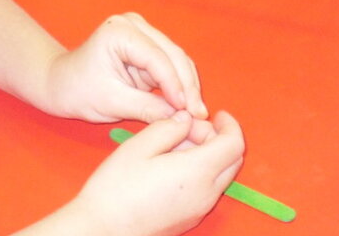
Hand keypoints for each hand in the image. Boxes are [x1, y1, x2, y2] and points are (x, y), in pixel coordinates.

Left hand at [38, 13, 207, 123]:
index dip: (176, 86)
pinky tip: (187, 106)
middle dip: (187, 86)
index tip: (189, 112)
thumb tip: (182, 119)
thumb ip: (147, 108)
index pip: (157, 58)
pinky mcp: (147, 47)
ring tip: (197, 114)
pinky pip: (170, 66)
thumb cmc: (77, 91)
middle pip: (173, 55)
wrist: (61, 84)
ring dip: (187, 86)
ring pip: (176, 59)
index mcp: (120, 31)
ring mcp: (142, 33)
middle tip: (200, 116)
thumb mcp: (111, 103)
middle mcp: (134, 25)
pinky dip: (179, 85)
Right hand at [65, 111, 244, 235]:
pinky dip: (201, 172)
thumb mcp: (138, 146)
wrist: (104, 229)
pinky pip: (207, 190)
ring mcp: (199, 209)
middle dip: (218, 138)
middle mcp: (205, 194)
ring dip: (209, 155)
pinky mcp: (190, 218)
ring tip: (174, 147)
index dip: (229, 124)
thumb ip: (168, 127)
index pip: (234, 144)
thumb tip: (184, 120)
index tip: (217, 114)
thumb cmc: (116, 190)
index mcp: (197, 172)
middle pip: (233, 160)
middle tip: (189, 129)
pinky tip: (171, 167)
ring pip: (220, 175)